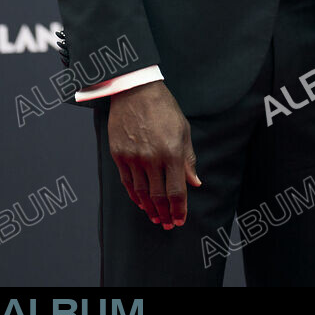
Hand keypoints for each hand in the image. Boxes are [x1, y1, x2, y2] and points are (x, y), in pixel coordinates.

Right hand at [108, 80, 200, 227]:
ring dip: (149, 208)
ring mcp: (134, 157)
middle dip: (164, 213)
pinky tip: (140, 202)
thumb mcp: (183, 130)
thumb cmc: (164, 108)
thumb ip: (188, 159)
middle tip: (167, 224)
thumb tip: (195, 183)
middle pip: (158, 196)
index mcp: (172, 152)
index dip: (179, 209)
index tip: (179, 220)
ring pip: (141, 192)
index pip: (176, 190)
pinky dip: (134, 195)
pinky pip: (127, 182)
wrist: (136, 90)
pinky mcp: (119, 154)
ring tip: (155, 217)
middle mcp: (152, 158)